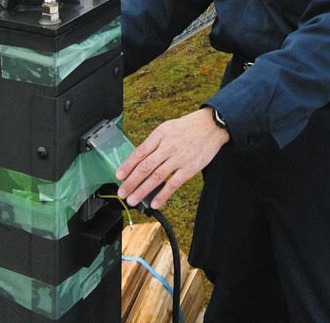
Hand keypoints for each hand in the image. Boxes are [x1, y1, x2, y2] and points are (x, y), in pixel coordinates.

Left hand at [115, 108, 229, 210]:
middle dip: (131, 182)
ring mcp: (178, 158)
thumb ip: (154, 143)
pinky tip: (154, 203)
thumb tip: (138, 160)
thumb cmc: (187, 128)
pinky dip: (162, 195)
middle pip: (145, 167)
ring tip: (133, 200)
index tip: (118, 176)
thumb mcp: (167, 128)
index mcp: (160, 135)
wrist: (211, 126)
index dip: (127, 166)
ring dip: (143, 190)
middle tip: (122, 193)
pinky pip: (173, 184)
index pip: (139, 152)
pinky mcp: (189, 169)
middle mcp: (167, 146)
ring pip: (156, 177)